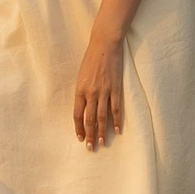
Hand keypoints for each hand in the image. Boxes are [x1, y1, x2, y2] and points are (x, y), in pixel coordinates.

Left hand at [74, 30, 126, 148]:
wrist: (104, 45)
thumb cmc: (91, 59)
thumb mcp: (81, 76)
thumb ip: (82, 92)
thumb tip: (84, 107)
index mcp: (80, 90)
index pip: (77, 114)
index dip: (78, 128)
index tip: (80, 138)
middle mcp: (91, 93)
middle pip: (89, 119)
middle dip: (90, 135)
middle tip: (91, 148)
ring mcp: (104, 91)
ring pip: (102, 117)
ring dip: (102, 132)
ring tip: (102, 143)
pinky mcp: (116, 88)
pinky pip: (116, 108)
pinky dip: (116, 120)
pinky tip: (117, 130)